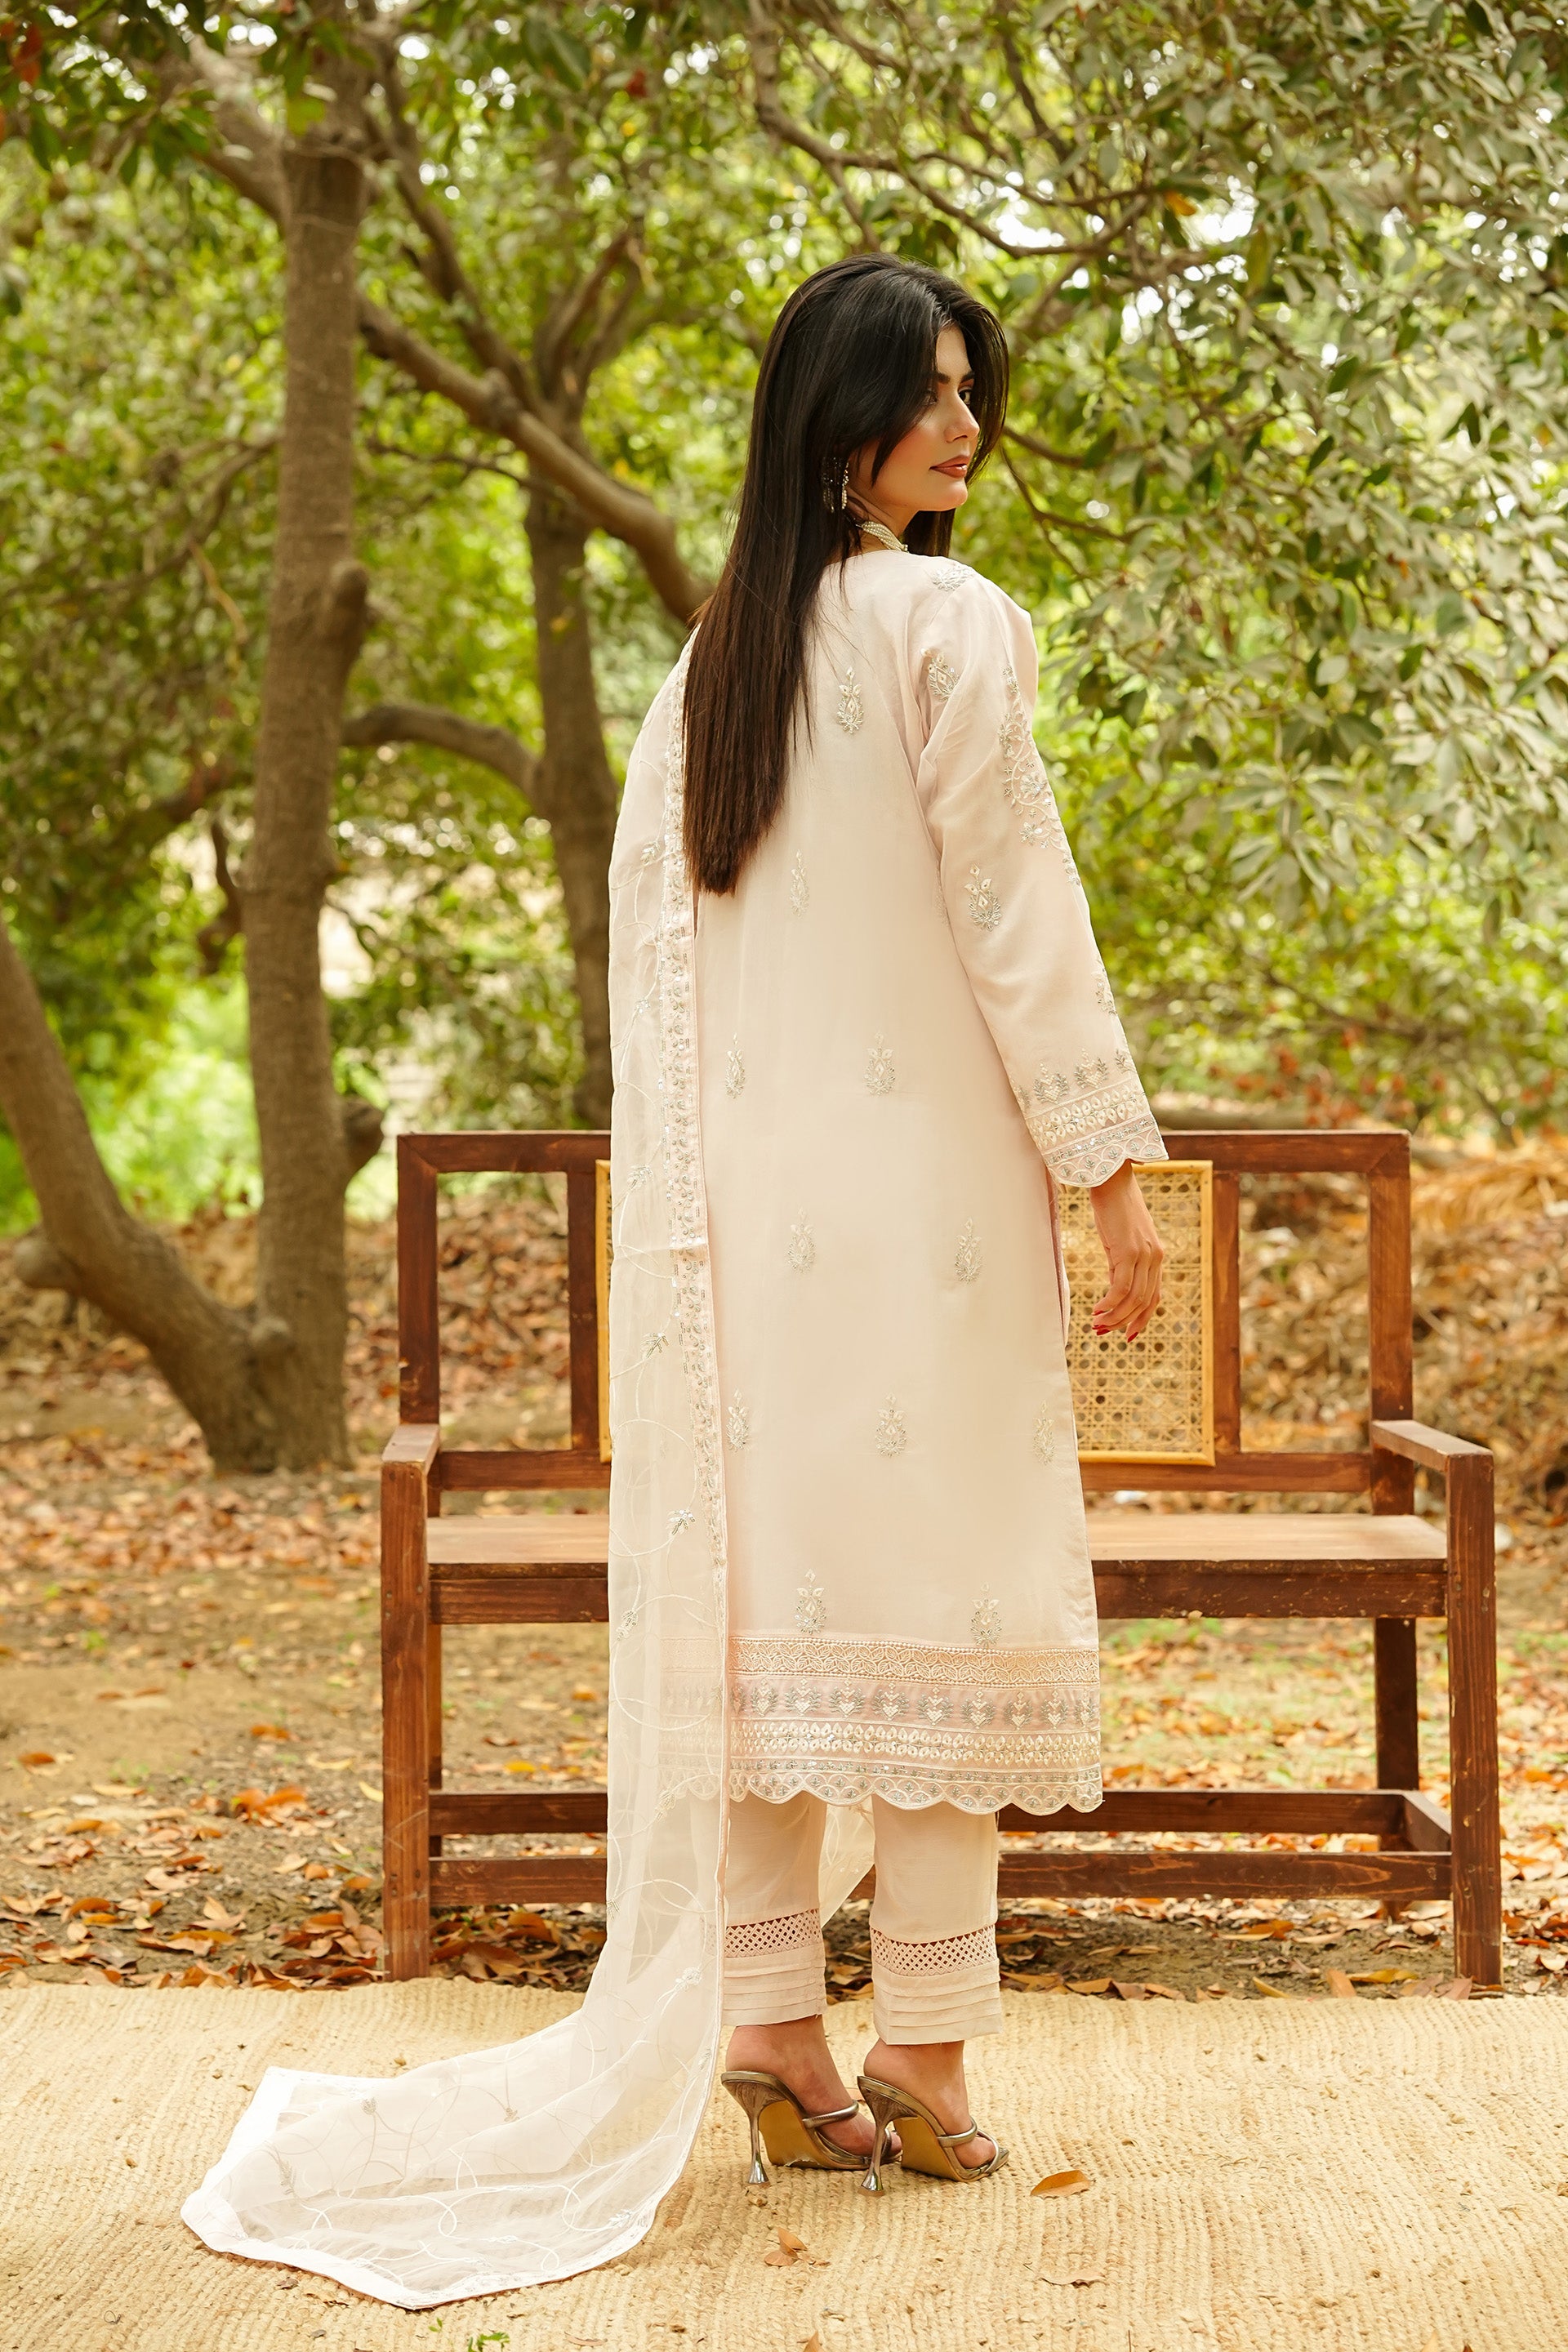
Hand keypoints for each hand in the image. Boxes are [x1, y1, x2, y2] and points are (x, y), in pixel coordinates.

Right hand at [1088, 1161, 1163, 1342]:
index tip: (1126, 1333)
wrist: (1111, 1180)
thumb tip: (1114, 1286)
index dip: (1141, 1318)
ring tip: (1096, 1324)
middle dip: (1122, 1321)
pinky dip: (1109, 1303)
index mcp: (1156, 1256)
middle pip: (1143, 1302)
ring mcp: (1144, 1255)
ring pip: (1132, 1299)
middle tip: (1102, 1331)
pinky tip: (1096, 1309)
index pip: (1153, 1297)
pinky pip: (1120, 1287)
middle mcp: (1155, 1258)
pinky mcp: (1129, 1251)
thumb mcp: (1120, 1240)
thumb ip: (1121, 1263)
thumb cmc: (1113, 1207)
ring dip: (1114, 1316)